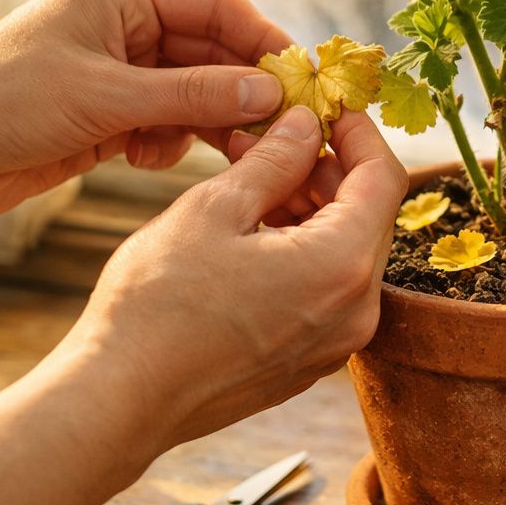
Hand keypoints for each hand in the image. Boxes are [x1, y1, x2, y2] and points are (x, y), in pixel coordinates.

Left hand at [0, 0, 295, 216]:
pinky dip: (167, 144)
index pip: (216, 6)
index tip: (302, 80)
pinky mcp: (106, 115)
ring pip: (192, 94)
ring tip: (228, 155)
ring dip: (208, 125)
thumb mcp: (106, 97)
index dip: (263, 40)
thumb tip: (268, 93)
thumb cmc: (2, 102)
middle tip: (281, 131)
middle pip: (211, 53)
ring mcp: (115, 72)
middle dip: (242, 91)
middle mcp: (123, 27)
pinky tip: (145, 160)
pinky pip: (165, 125)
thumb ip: (191, 96)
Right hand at [57, 104, 407, 448]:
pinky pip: (325, 289)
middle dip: (329, 169)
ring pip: (345, 253)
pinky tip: (252, 229)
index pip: (384, 178)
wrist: (121, 398)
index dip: (359, 132)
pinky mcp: (308, 362)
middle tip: (276, 136)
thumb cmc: (158, 303)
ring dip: (312, 208)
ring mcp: (335, 343)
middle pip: (369, 216)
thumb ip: (273, 161)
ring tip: (252, 178)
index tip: (327, 105)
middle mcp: (356, 311)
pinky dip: (303, 250)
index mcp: (343, 266)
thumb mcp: (214, 209)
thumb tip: (304, 125)